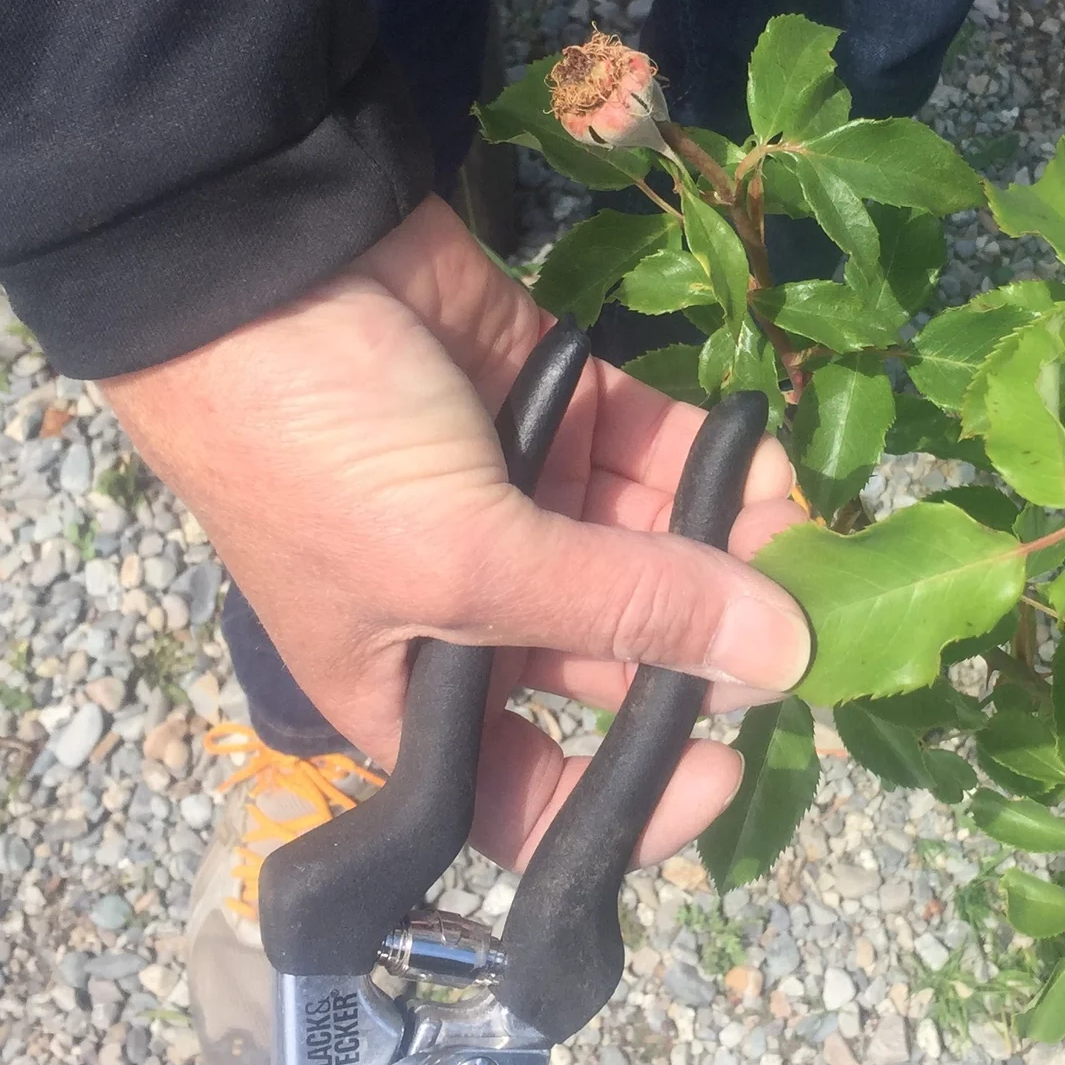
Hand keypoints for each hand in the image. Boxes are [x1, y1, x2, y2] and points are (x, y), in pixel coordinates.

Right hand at [100, 198, 810, 868]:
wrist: (261, 260)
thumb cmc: (320, 451)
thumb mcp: (463, 561)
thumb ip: (625, 610)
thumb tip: (783, 661)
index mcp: (412, 696)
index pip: (529, 795)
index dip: (628, 805)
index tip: (727, 766)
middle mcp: (474, 613)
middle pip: (618, 664)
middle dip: (711, 648)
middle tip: (804, 618)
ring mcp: (522, 506)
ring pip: (652, 554)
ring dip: (732, 549)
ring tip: (798, 527)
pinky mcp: (559, 408)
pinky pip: (654, 457)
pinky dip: (712, 465)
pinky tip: (769, 464)